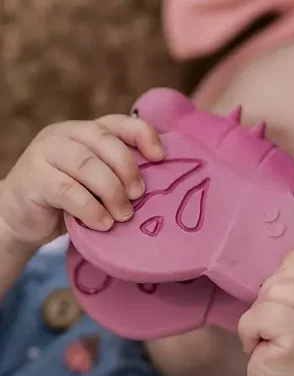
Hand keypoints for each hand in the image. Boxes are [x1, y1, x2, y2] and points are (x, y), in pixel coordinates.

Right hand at [0, 114, 163, 246]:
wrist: (21, 217)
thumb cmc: (67, 201)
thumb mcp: (95, 184)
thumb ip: (116, 176)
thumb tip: (155, 187)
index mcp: (85, 132)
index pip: (118, 123)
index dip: (143, 135)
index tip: (160, 157)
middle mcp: (65, 134)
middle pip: (104, 141)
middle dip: (127, 169)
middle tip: (139, 196)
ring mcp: (46, 153)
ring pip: (86, 164)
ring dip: (112, 191)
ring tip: (124, 215)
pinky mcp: (34, 178)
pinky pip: (68, 190)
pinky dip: (91, 209)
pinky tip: (103, 223)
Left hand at [239, 246, 293, 375]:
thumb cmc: (289, 346)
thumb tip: (281, 263)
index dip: (293, 267)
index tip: (286, 295)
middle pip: (288, 274)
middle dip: (269, 298)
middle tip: (276, 324)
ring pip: (272, 292)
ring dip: (258, 316)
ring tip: (269, 336)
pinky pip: (259, 314)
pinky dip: (249, 330)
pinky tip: (261, 346)